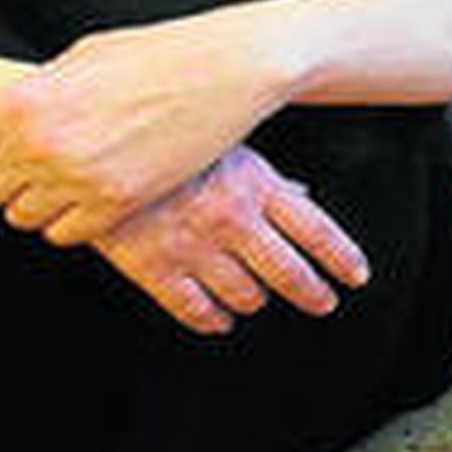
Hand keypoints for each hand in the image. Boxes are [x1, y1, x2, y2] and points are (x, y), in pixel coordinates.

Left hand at [0, 14, 281, 242]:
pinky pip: (65, 235)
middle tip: (17, 167)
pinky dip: (71, 220)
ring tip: (67, 172)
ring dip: (34, 202)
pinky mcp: (118, 205)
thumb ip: (30, 95)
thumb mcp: (77, 58)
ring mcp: (79, 180)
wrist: (228, 70)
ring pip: (20, 219)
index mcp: (22, 101)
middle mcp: (41, 146)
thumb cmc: (154, 53)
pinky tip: (93, 189)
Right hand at [86, 144, 369, 335]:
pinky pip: (195, 311)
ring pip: (246, 297)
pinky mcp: (156, 269)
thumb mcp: (226, 142)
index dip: (342, 258)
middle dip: (312, 293)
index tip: (355, 276)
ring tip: (258, 298)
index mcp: (255, 185)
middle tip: (322, 302)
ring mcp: (195, 248)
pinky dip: (212, 320)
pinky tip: (218, 319)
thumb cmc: (165, 132)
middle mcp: (232, 221)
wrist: (95, 140)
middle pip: (289, 272)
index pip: (316, 231)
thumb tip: (302, 194)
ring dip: (256, 301)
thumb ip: (265, 175)